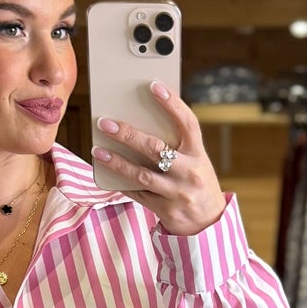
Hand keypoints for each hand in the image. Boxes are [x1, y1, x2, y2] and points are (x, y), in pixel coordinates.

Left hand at [93, 82, 226, 236]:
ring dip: (117, 163)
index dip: (172, 103)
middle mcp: (190, 173)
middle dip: (127, 135)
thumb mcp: (194, 159)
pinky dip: (122, 183)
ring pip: (142, 175)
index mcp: (198, 153)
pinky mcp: (165, 210)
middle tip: (104, 122)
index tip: (153, 85)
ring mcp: (177, 193)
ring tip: (98, 151)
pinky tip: (107, 172)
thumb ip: (175, 144)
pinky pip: (138, 194)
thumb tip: (139, 121)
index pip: (188, 123)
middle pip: (156, 149)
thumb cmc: (195, 180)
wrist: (208, 222)